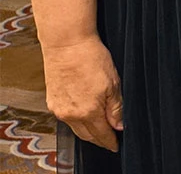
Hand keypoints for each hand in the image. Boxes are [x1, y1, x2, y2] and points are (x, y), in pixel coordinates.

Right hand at [42, 36, 122, 150]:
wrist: (67, 44)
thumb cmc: (91, 58)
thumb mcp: (113, 82)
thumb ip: (116, 108)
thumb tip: (119, 125)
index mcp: (88, 111)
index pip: (101, 135)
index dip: (110, 142)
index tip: (116, 146)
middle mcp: (71, 114)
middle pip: (87, 135)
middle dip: (99, 139)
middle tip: (110, 139)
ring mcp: (59, 109)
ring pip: (76, 128)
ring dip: (88, 130)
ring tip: (99, 128)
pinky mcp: (52, 101)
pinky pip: (66, 118)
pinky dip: (77, 120)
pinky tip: (84, 114)